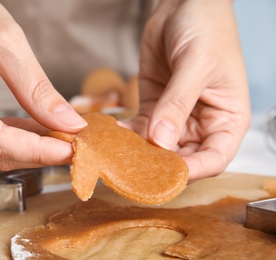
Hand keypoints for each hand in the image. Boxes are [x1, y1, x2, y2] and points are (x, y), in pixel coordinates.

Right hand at [0, 0, 86, 169]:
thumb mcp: (7, 45)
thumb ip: (38, 90)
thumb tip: (70, 123)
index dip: (37, 151)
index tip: (72, 150)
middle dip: (39, 152)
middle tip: (76, 144)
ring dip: (31, 147)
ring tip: (63, 134)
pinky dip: (19, 138)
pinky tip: (43, 129)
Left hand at [130, 0, 250, 180]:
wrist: (184, 5)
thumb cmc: (206, 28)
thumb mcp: (195, 65)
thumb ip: (177, 104)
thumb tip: (160, 141)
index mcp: (227, 119)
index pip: (214, 158)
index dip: (192, 171)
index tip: (166, 175)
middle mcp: (202, 123)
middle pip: (182, 157)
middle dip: (158, 165)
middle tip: (132, 168)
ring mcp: (176, 117)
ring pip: (158, 147)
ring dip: (138, 152)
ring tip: (117, 153)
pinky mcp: (155, 107)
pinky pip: (141, 128)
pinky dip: (127, 134)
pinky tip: (113, 134)